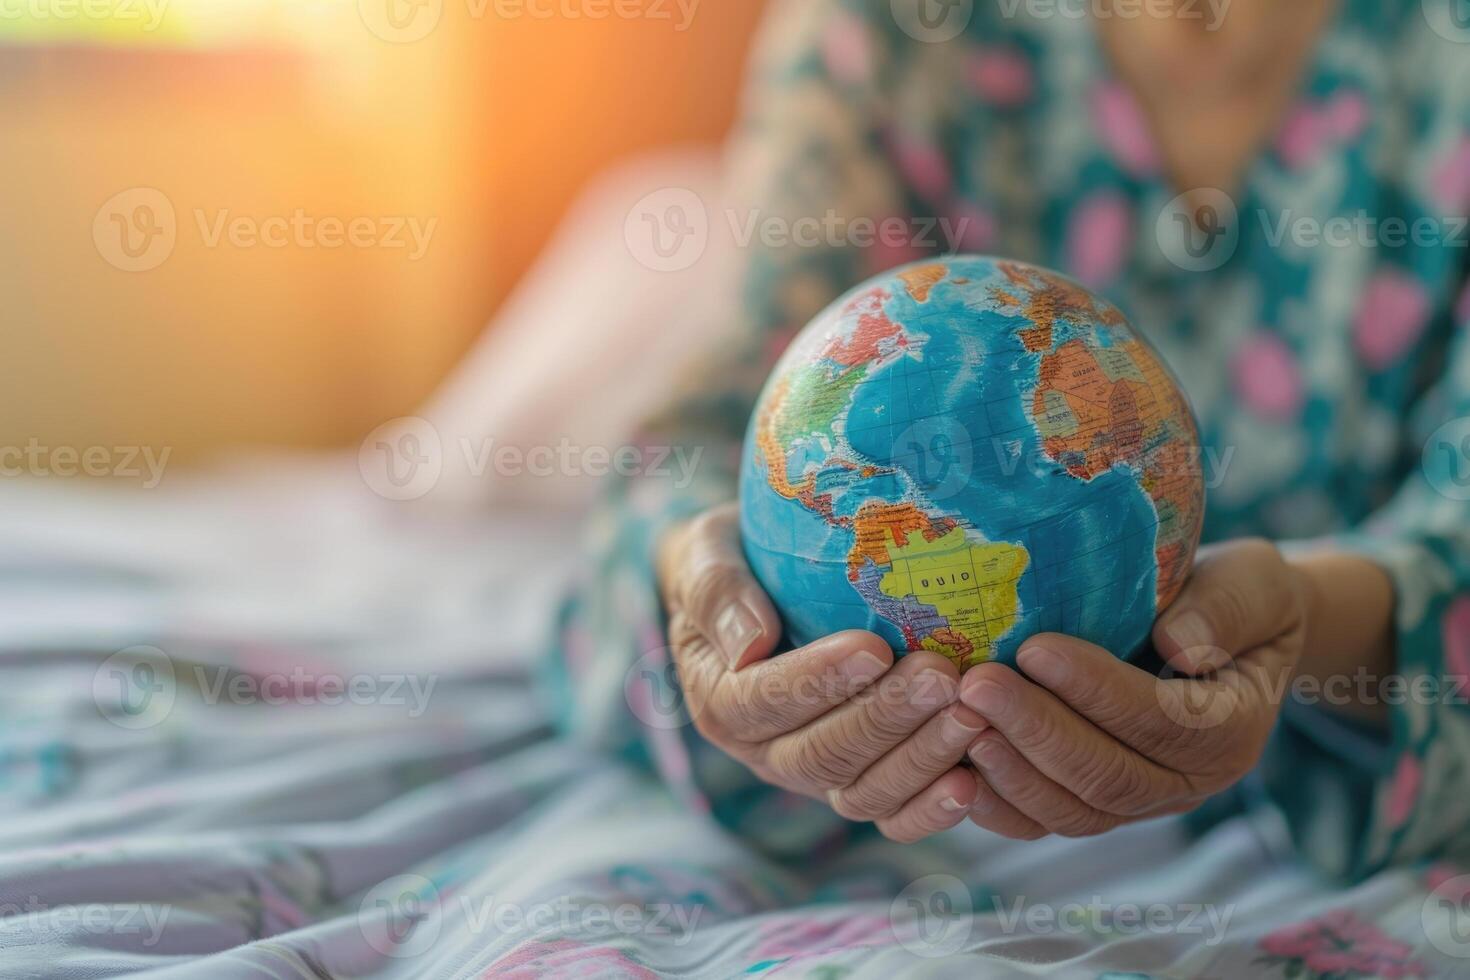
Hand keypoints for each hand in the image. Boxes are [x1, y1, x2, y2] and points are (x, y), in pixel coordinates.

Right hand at [657, 503, 988, 841]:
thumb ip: (718, 592)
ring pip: (861, 791)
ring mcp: (814, 775)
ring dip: (918, 758)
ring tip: (969, 714)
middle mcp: (764, 751)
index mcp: (719, 699)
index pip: (762, 702)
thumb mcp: (708, 559)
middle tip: (940, 675)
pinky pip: (891, 813)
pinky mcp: (859, 783)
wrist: (759, 587)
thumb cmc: (734, 561)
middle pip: (818, 755)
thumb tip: (751, 641)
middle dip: (883, 718)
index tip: (872, 648)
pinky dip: (929, 809)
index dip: (817, 682)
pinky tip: (972, 782)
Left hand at [954, 538, 1306, 838]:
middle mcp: (1186, 781)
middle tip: (976, 684)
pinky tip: (953, 769)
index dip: (1098, 690)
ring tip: (957, 720)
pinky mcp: (1094, 806)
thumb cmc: (1235, 598)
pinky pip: (1044, 821)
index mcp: (1232, 729)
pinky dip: (998, 804)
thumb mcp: (1253, 583)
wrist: (1222, 635)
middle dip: (1036, 730)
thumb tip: (1181, 647)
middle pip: (1108, 776)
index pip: (1163, 722)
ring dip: (1010, 769)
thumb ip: (1227, 611)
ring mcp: (1138, 802)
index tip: (1036, 648)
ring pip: (1072, 808)